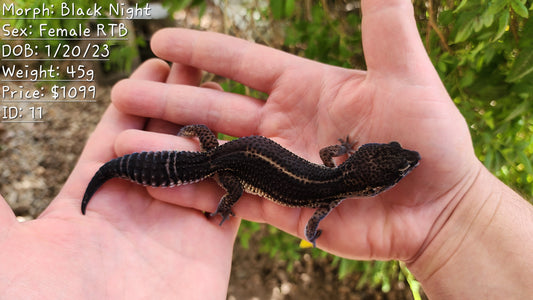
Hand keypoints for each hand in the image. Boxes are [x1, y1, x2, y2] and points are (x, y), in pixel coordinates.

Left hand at [0, 60, 238, 297]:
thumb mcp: (1, 248)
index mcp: (89, 200)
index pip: (116, 135)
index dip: (134, 100)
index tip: (153, 63)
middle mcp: (135, 209)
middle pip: (162, 141)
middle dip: (178, 100)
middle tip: (194, 62)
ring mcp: (174, 228)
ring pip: (199, 165)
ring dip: (212, 127)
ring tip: (226, 88)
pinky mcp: (208, 251)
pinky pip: (227, 200)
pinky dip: (238, 171)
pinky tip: (248, 137)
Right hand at [112, 0, 476, 259]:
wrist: (438, 208)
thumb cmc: (429, 140)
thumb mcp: (407, 76)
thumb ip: (384, 27)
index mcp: (305, 88)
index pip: (242, 64)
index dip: (202, 52)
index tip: (162, 42)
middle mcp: (284, 125)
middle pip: (215, 109)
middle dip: (169, 100)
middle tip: (122, 92)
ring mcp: (279, 168)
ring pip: (215, 155)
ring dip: (170, 148)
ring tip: (123, 141)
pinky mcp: (282, 208)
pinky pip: (230, 199)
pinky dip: (194, 193)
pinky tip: (158, 185)